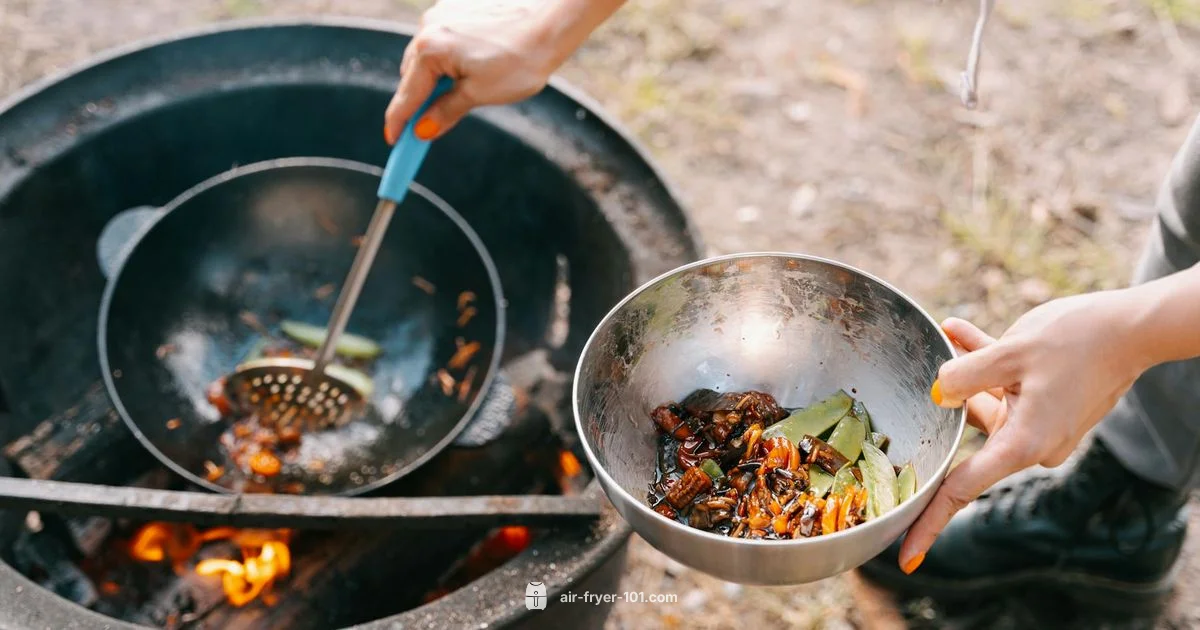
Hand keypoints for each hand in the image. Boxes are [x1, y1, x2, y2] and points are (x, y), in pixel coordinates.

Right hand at [384, 0, 557, 144]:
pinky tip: (472, 67)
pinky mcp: (457, 7)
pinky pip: (443, 39)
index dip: (399, 123)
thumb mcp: (480, 94)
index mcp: (430, 49)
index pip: (407, 95)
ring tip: (461, 93)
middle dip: (418, 100)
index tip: (394, 141)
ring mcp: (442, 13)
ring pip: (428, 56)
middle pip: (412, 74)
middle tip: (427, 126)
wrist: (553, 20)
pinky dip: (449, 58)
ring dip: (435, 78)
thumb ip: (445, 112)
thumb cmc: (522, 57)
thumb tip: (424, 130)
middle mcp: (429, 27)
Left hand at [898, 290, 1153, 573]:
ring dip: (966, 372)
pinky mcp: (1046, 408)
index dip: (930, 521)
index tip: (907, 556)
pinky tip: (958, 331)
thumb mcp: (1010, 352)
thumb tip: (938, 394)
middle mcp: (1032, 445)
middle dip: (946, 401)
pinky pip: (1003, 389)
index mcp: (1023, 444)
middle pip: (969, 433)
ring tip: (950, 333)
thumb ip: (964, 375)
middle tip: (917, 378)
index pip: (962, 490)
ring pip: (984, 403)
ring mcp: (1040, 427)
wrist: (1132, 328)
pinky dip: (984, 366)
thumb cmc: (1075, 341)